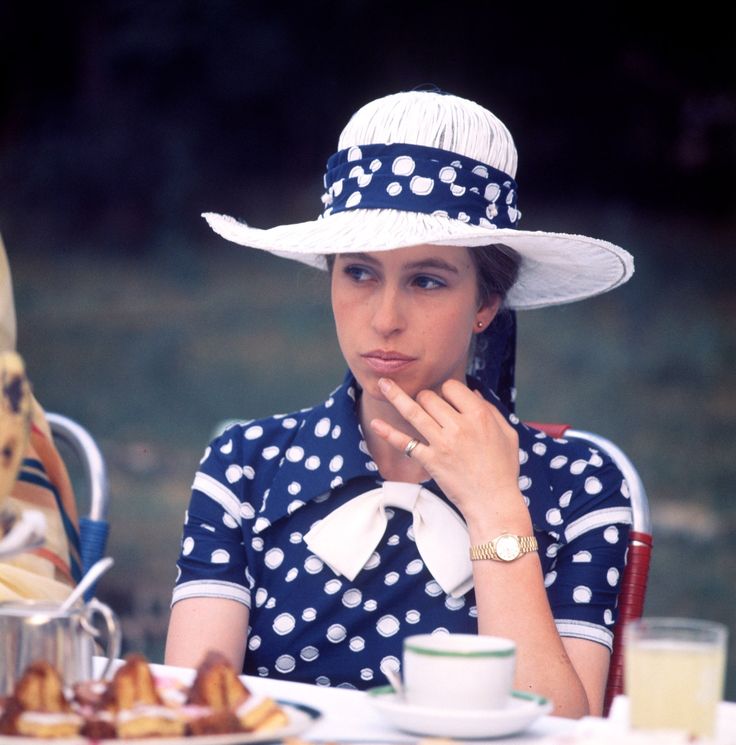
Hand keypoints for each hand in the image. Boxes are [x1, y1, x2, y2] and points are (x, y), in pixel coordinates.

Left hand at [371, 377, 530, 530]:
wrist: (493, 502)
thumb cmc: (503, 469)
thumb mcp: (508, 434)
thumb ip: (491, 410)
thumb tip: (473, 393)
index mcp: (479, 416)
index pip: (452, 387)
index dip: (448, 391)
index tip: (449, 400)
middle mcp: (458, 426)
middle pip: (430, 397)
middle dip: (426, 398)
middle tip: (430, 410)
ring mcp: (441, 443)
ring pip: (413, 412)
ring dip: (395, 396)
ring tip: (382, 384)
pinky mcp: (429, 461)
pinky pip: (404, 443)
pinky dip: (388, 433)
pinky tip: (375, 424)